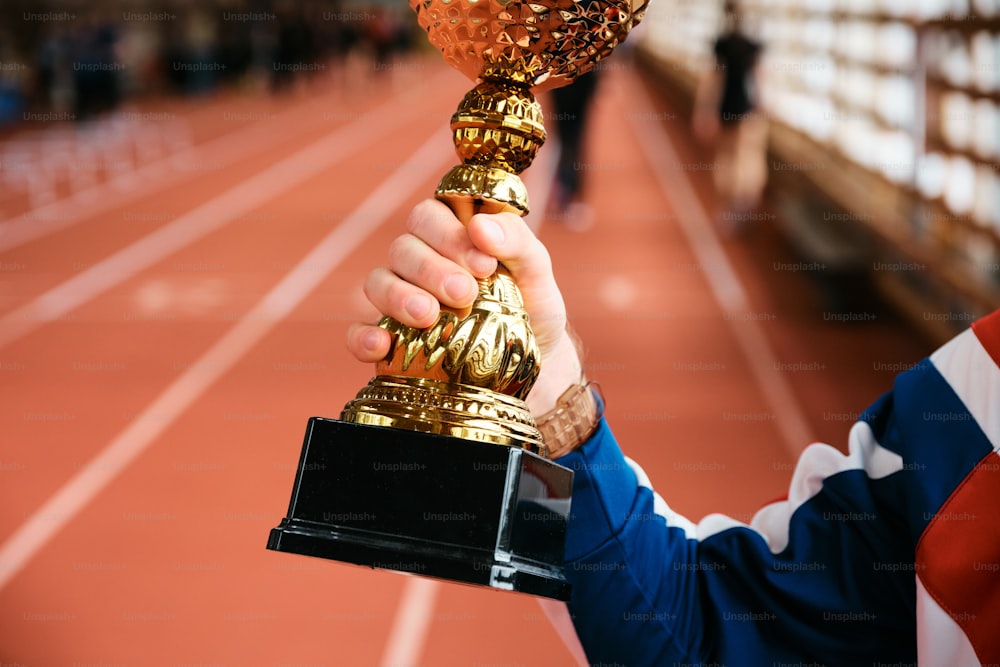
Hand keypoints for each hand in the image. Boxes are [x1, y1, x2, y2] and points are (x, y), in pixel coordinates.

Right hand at [347, 198, 583, 414]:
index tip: (483, 265)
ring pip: (377, 283)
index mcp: (449, 235)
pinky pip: (359, 333)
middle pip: (402, 248)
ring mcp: (399, 301)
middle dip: (429, 269)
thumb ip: (516, 242)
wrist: (537, 366)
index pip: (429, 216)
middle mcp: (418, 262)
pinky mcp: (389, 342)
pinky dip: (363, 337)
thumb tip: (480, 226)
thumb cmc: (532, 308)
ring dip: (398, 296)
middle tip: (464, 294)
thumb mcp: (536, 271)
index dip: (448, 234)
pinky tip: (381, 345)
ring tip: (428, 316)